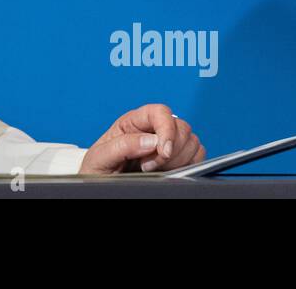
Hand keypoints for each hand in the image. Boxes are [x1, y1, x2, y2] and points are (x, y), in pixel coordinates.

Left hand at [78, 103, 205, 174]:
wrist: (100, 184)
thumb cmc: (97, 170)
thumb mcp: (100, 157)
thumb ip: (122, 146)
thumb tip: (151, 141)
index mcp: (132, 123)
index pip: (159, 111)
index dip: (166, 129)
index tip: (163, 151)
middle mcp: (152, 129)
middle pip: (180, 126)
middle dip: (171, 150)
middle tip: (148, 166)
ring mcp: (167, 143)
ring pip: (191, 140)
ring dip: (179, 159)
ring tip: (156, 170)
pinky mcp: (178, 158)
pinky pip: (198, 154)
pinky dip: (190, 163)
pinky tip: (170, 171)